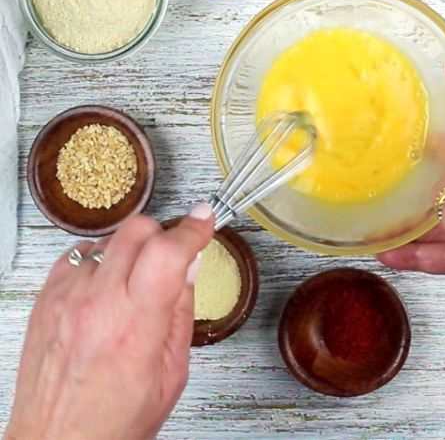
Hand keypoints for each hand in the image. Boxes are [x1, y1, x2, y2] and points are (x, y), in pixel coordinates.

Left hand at [6, 206, 214, 439]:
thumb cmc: (114, 419)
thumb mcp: (172, 373)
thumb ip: (181, 312)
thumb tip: (190, 266)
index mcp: (137, 324)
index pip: (169, 251)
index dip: (194, 228)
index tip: (206, 219)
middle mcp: (97, 304)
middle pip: (136, 231)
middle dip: (163, 234)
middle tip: (173, 253)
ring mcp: (65, 299)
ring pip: (107, 240)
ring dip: (130, 250)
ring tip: (136, 280)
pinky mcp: (44, 300)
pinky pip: (76, 257)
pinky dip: (97, 262)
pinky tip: (106, 287)